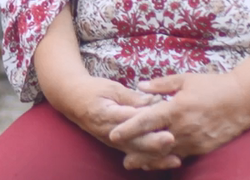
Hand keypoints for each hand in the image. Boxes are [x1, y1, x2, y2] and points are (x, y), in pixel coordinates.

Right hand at [53, 74, 174, 162]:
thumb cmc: (93, 91)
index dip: (145, 122)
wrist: (73, 101)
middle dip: (153, 143)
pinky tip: (169, 162)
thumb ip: (132, 97)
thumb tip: (152, 101)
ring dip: (156, 157)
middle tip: (172, 140)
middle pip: (134, 141)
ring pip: (136, 152)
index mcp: (105, 115)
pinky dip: (152, 160)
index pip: (127, 120)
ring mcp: (113, 142)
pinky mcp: (119, 145)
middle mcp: (109, 133)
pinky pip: (136, 155)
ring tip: (176, 158)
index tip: (161, 120)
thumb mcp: (111, 88)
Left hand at [112, 73, 249, 161]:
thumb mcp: (186, 79)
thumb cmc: (213, 85)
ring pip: (167, 153)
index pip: (146, 120)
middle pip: (154, 143)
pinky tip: (161, 160)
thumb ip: (161, 84)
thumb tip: (140, 87)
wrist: (244, 100)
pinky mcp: (204, 147)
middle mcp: (183, 127)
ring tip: (136, 163)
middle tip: (123, 160)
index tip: (114, 134)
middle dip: (137, 152)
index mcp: (176, 108)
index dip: (129, 128)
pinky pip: (183, 155)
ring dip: (151, 159)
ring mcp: (194, 140)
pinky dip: (169, 158)